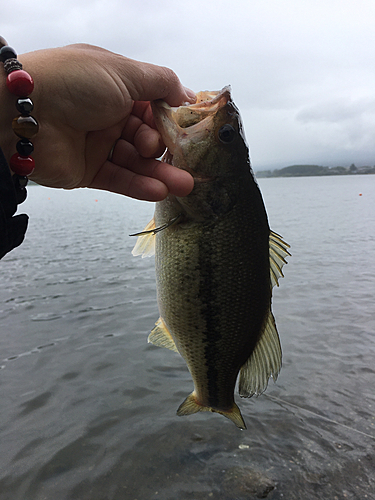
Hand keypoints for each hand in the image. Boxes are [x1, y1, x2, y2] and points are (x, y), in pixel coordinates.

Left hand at [17, 44, 194, 200]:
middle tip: (180, 156)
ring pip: (136, 162)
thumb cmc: (72, 83)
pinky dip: (139, 186)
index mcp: (116, 87)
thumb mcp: (123, 72)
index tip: (191, 132)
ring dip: (161, 173)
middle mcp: (108, 114)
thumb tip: (188, 95)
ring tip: (184, 185)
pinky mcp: (88, 170)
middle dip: (167, 149)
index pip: (154, 106)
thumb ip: (160, 82)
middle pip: (147, 136)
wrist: (22, 113)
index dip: (172, 119)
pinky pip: (119, 179)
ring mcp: (97, 144)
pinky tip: (159, 190)